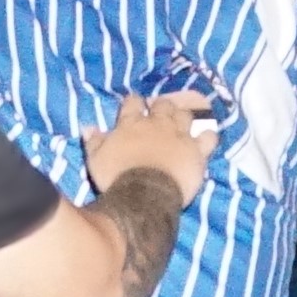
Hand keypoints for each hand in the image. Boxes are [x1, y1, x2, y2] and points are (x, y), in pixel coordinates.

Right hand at [84, 90, 218, 212]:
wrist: (145, 194)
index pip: (132, 102)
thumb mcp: (96, 159)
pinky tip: (206, 138)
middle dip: (161, 105)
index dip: (134, 102)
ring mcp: (179, 135)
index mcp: (131, 124)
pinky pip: (209, 137)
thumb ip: (94, 141)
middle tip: (160, 111)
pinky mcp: (197, 151)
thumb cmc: (116, 178)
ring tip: (182, 121)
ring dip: (183, 116)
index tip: (134, 104)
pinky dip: (208, 136)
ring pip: (185, 115)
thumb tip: (87, 127)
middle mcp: (157, 124)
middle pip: (162, 104)